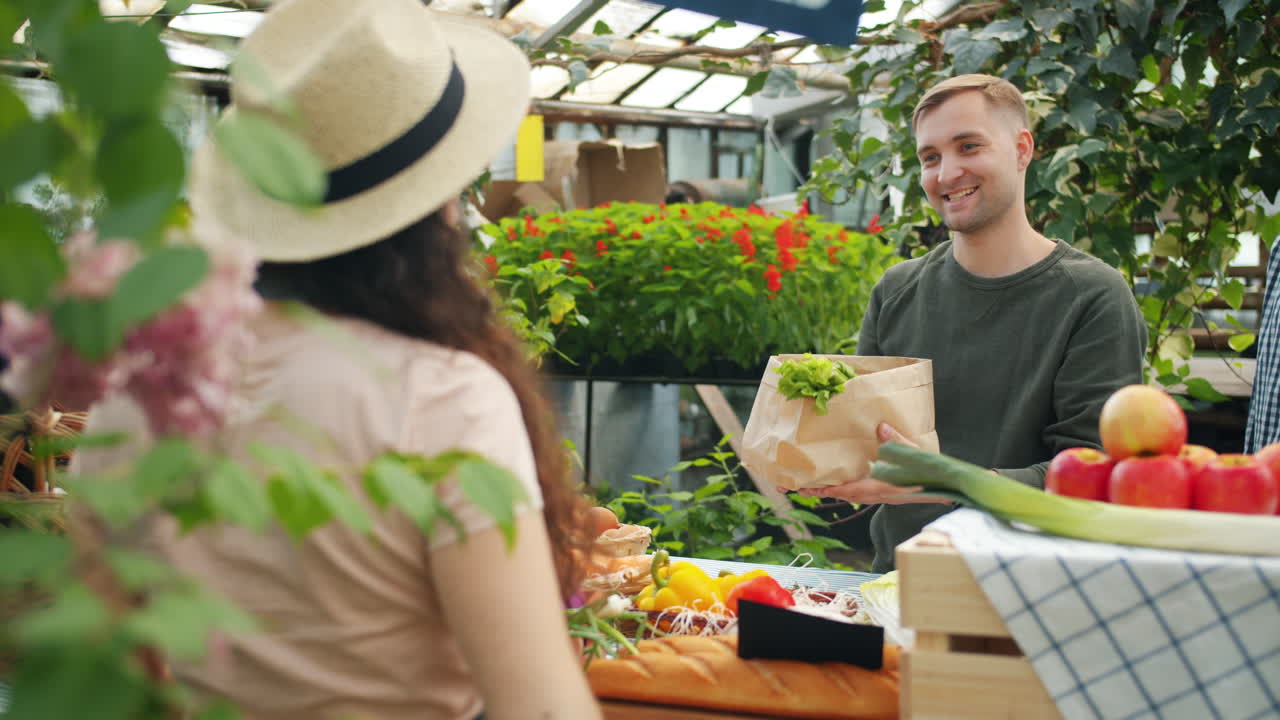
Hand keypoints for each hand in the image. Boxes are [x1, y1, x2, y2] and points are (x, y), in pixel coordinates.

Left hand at [796, 423, 949, 505]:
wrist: (946, 488)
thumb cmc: (930, 473)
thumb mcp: (913, 455)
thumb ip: (895, 441)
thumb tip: (880, 427)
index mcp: (879, 488)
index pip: (847, 491)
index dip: (825, 491)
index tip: (805, 489)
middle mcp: (876, 494)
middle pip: (842, 494)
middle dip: (820, 491)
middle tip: (797, 487)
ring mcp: (881, 495)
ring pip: (850, 494)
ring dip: (832, 490)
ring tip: (813, 485)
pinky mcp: (886, 493)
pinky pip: (860, 491)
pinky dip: (846, 487)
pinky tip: (842, 480)